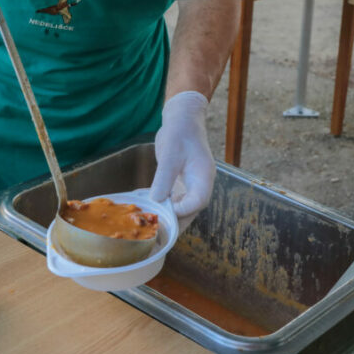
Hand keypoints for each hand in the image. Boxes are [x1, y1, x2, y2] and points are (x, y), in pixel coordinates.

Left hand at [149, 91, 214, 219]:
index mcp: (204, 177)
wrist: (182, 120)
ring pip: (182, 211)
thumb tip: (157, 201)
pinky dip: (163, 209)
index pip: (198, 201)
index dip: (183, 210)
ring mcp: (191, 187)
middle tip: (155, 233)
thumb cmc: (179, 133)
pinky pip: (174, 203)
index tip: (165, 212)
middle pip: (191, 212)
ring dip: (168, 219)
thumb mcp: (170, 153)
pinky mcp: (180, 186)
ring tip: (150, 229)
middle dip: (175, 224)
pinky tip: (149, 213)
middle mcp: (200, 185)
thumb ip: (164, 178)